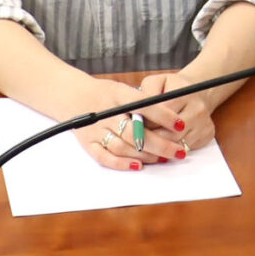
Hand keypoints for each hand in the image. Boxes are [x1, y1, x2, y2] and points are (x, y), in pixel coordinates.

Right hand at [75, 74, 198, 170]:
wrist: (73, 96)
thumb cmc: (106, 94)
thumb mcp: (124, 89)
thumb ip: (144, 102)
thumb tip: (171, 118)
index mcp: (119, 95)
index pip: (145, 106)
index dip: (164, 116)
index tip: (181, 125)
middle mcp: (106, 114)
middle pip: (135, 132)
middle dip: (160, 144)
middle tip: (178, 151)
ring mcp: (96, 130)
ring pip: (123, 147)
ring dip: (145, 155)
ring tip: (163, 158)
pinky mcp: (89, 143)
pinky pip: (105, 157)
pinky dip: (122, 163)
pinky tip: (139, 166)